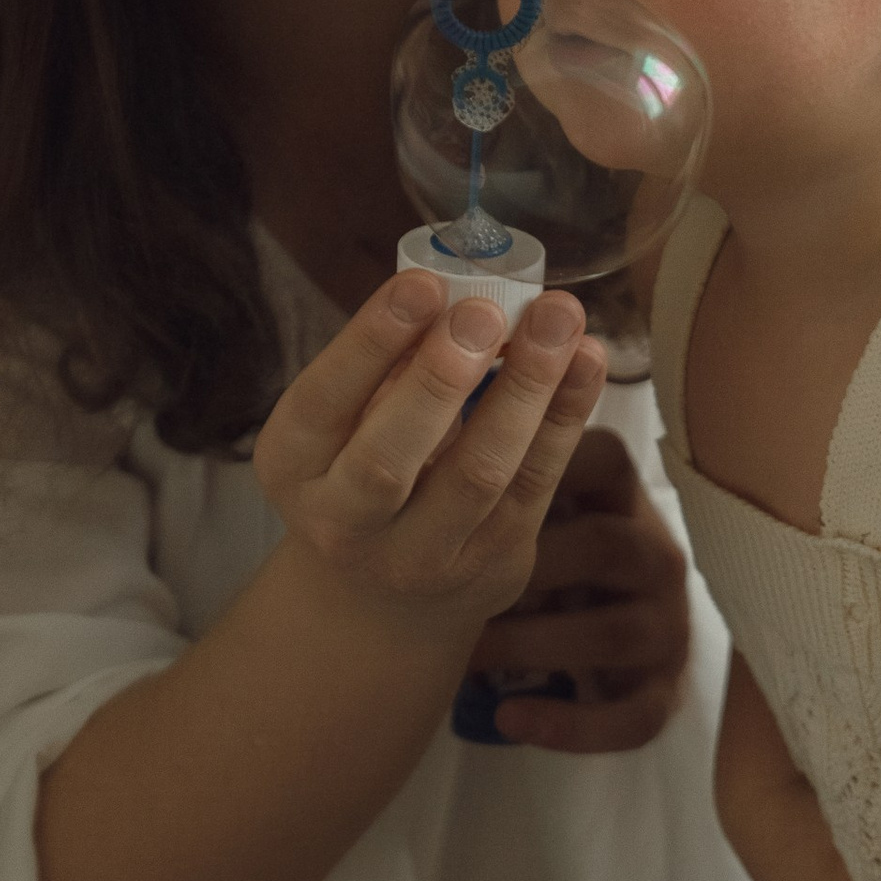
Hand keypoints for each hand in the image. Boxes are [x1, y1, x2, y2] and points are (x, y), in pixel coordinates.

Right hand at [253, 274, 604, 649]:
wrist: (382, 596)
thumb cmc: (361, 470)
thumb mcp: (341, 423)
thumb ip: (385, 365)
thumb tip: (456, 290)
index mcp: (294, 466)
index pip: (323, 402)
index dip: (370, 343)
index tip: (421, 285)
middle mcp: (345, 523)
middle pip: (389, 460)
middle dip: (440, 379)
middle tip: (482, 311)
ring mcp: (422, 556)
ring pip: (480, 474)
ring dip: (526, 388)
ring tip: (558, 318)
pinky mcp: (494, 563)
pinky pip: (536, 483)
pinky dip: (565, 416)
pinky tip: (586, 359)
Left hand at [468, 425, 691, 755]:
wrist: (611, 639)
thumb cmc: (551, 554)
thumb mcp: (536, 506)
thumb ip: (495, 472)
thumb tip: (414, 430)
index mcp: (621, 495)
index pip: (600, 461)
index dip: (539, 471)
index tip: (469, 488)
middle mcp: (656, 553)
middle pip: (605, 544)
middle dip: (526, 567)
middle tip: (451, 581)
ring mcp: (667, 624)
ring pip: (616, 632)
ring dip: (535, 644)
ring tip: (469, 655)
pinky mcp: (663, 691)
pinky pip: (633, 715)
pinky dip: (569, 722)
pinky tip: (507, 719)